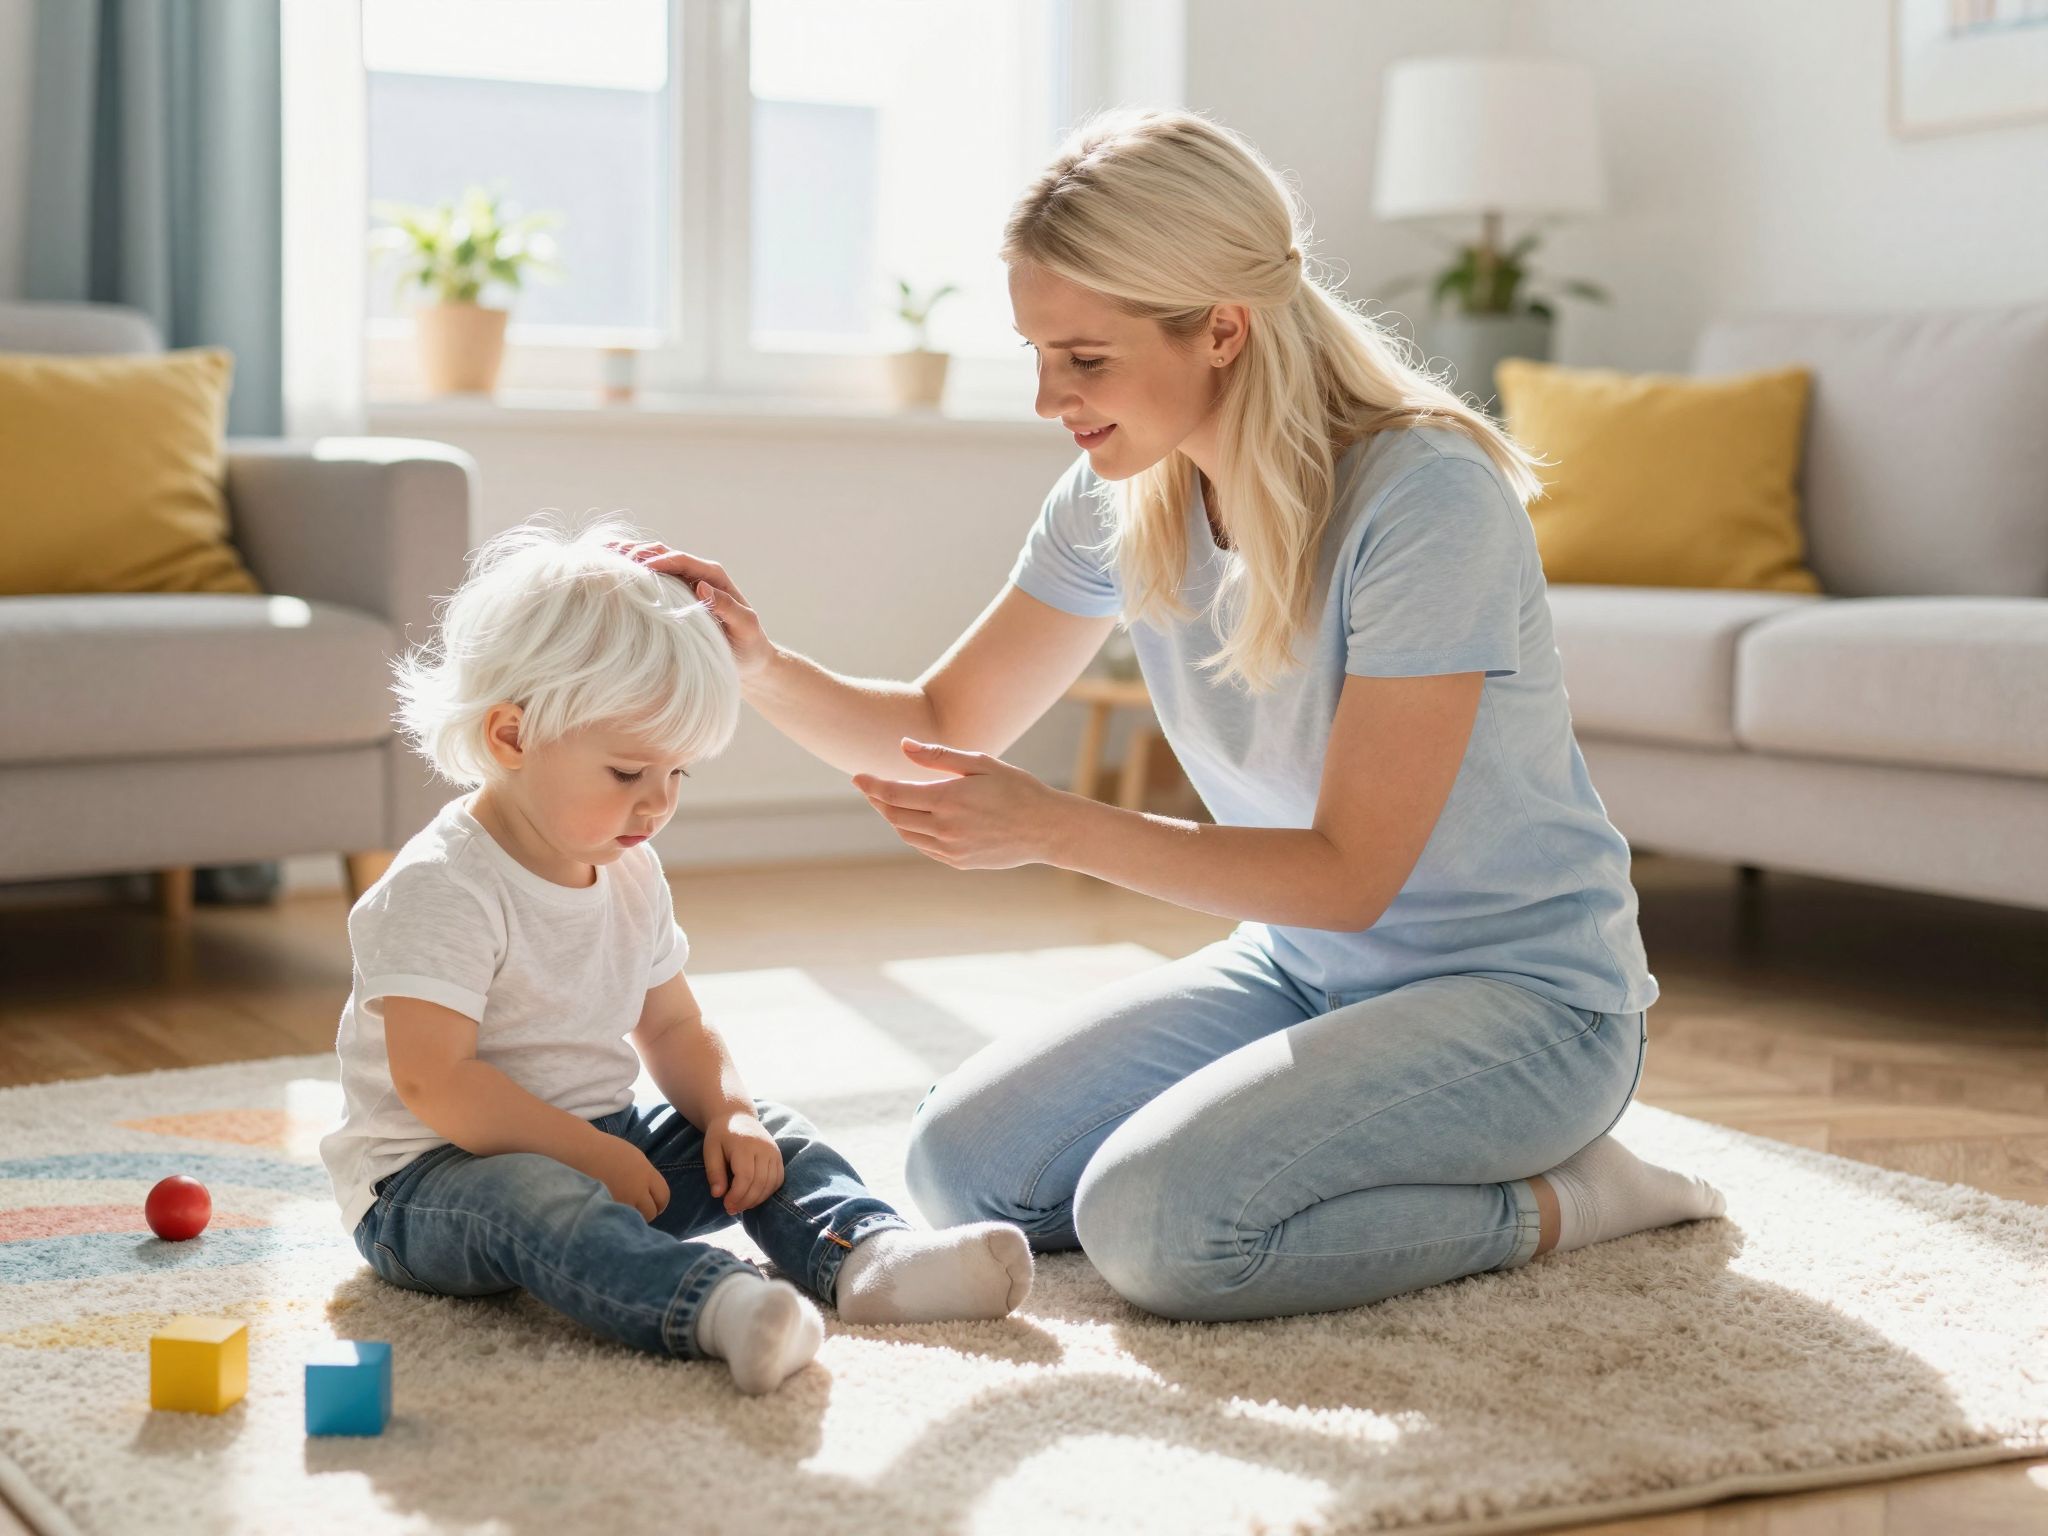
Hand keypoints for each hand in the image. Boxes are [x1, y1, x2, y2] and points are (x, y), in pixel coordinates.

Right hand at [587, 1135, 669, 1221]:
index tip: (655, 1207)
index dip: (659, 1203)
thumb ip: (644, 1176)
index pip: (663, 1196)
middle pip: (650, 1212)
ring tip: (620, 1214)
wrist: (578, 1151)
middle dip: (645, 1214)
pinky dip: (615, 1221)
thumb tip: (650, 1193)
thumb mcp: (633, 1158)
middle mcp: (636, 1189)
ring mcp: (621, 1202)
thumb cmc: (604, 1151)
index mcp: (646, 1173)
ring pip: (633, 1220)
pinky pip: (617, 1222)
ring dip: (630, 1219)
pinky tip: (609, 1215)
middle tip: (636, 1213)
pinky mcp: (605, 1210)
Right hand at [608, 541, 773, 681]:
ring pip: (651, 560)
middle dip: (637, 553)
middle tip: (610, 558)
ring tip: (600, 555)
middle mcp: (697, 574)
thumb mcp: (745, 627)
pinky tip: (606, 566)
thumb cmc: (748, 646)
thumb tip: (702, 588)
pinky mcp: (672, 593)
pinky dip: (628, 568)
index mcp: (714, 578)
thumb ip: (729, 608)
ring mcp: (682, 582)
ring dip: (627, 555)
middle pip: (662, 553)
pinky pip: (648, 575)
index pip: (682, 561)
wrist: (748, 658)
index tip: (637, 566)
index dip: (660, 561)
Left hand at [704, 1108, 784, 1216]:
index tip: (726, 1205)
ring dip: (757, 1199)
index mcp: (745, 1145)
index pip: (746, 1177)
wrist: (737, 1116)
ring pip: (771, 1183)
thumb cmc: (720, 1135)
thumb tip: (718, 1195)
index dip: (737, 1196)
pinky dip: (768, 1192)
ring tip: (742, 1205)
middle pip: (760, 1183)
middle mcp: (764, 1148)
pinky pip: (778, 1180)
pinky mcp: (778, 1156)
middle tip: (732, 1209)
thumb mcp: (710, 1150)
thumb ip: (714, 1172)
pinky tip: (754, 1197)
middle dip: (746, 1201)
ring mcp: (774, 1152)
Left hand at [851, 740, 1066, 869]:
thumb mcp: (981, 763)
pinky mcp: (958, 861)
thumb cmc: (1017, 788)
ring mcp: (951, 849)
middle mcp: (945, 828)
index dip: (871, 785)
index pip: (893, 794)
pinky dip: (913, 832)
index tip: (857, 776)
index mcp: (948, 799)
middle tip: (871, 786)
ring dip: (894, 817)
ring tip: (892, 801)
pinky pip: (924, 847)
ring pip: (906, 834)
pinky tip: (918, 819)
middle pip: (894, 816)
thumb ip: (938, 756)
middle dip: (878, 800)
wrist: (1046, 829)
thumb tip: (903, 746)